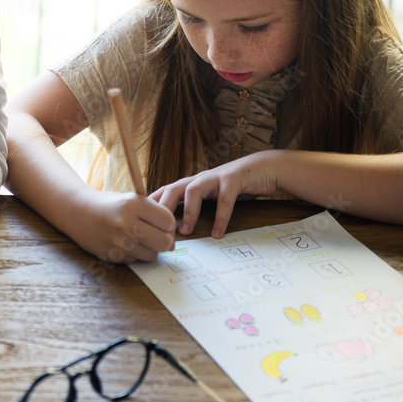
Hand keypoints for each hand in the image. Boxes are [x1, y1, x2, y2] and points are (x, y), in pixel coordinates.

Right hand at [69, 190, 176, 262]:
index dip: (169, 225)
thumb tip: (173, 241)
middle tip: (157, 236)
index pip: (168, 221)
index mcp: (133, 204)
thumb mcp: (131, 199)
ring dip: (150, 249)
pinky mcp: (112, 255)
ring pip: (152, 255)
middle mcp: (126, 223)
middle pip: (165, 242)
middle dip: (165, 241)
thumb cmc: (110, 205)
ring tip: (138, 238)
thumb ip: (154, 214)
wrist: (78, 212)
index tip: (163, 225)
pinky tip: (124, 243)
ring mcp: (118, 241)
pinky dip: (135, 254)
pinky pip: (136, 260)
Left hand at [151, 151, 280, 238]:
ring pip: (194, 190)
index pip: (164, 193)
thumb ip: (193, 208)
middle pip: (172, 189)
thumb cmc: (232, 186)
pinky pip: (225, 199)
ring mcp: (215, 178)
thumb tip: (176, 231)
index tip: (139, 223)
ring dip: (188, 211)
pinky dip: (221, 217)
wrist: (262, 168)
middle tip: (157, 230)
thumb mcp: (210, 197)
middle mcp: (198, 179)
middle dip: (162, 208)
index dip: (151, 206)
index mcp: (190, 184)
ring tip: (186, 231)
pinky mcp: (234, 180)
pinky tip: (218, 233)